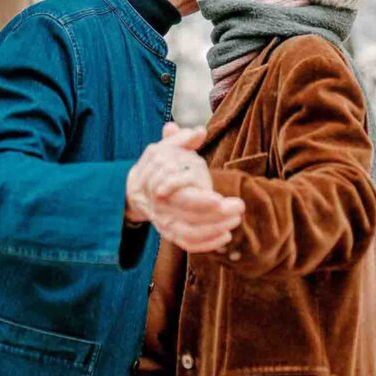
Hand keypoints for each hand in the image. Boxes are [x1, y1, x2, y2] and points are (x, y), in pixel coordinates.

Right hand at [126, 123, 244, 250]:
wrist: (137, 189)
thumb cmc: (158, 164)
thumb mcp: (167, 148)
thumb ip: (182, 139)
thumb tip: (199, 132)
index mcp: (160, 186)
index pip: (181, 198)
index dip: (201, 201)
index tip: (220, 198)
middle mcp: (161, 208)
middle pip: (188, 217)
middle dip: (215, 215)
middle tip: (238, 206)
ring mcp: (165, 223)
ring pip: (190, 233)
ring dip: (214, 230)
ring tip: (235, 219)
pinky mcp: (172, 235)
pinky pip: (189, 244)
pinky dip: (207, 244)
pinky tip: (226, 237)